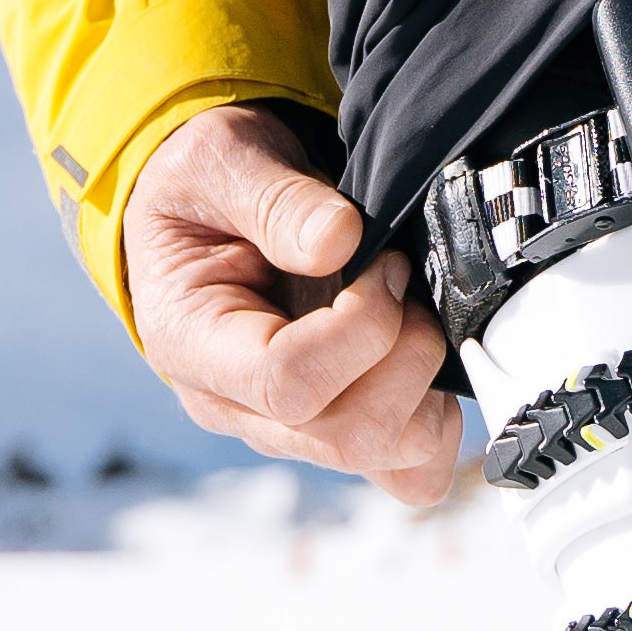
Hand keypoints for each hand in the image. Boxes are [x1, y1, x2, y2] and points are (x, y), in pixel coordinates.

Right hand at [122, 103, 463, 507]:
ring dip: (427, 382)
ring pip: (389, 457)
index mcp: (192, 345)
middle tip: (403, 281)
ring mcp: (289, 428)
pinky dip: (439, 420)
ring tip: (411, 311)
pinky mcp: (334, 428)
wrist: (204, 208)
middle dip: (406, 354)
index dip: (361, 327)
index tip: (381, 263)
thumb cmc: (203, 187)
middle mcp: (237, 406)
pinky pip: (408, 470)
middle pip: (348, 436)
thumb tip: (341, 241)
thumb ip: (275, 199)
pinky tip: (421, 355)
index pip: (288, 384)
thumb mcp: (220, 161)